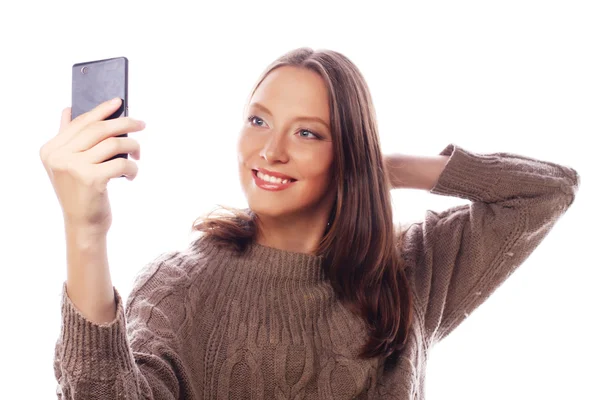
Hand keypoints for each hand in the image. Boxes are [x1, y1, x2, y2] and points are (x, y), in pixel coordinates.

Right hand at [39, 98, 145, 233]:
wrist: (83, 225)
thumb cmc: (81, 193)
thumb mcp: (67, 166)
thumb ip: (67, 138)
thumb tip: (70, 109)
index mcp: (51, 150)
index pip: (81, 122)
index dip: (101, 110)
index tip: (119, 101)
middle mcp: (59, 156)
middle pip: (99, 129)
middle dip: (124, 124)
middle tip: (141, 124)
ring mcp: (73, 167)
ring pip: (113, 144)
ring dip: (133, 148)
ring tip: (138, 156)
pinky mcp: (91, 179)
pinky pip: (121, 163)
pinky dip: (132, 168)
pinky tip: (131, 176)